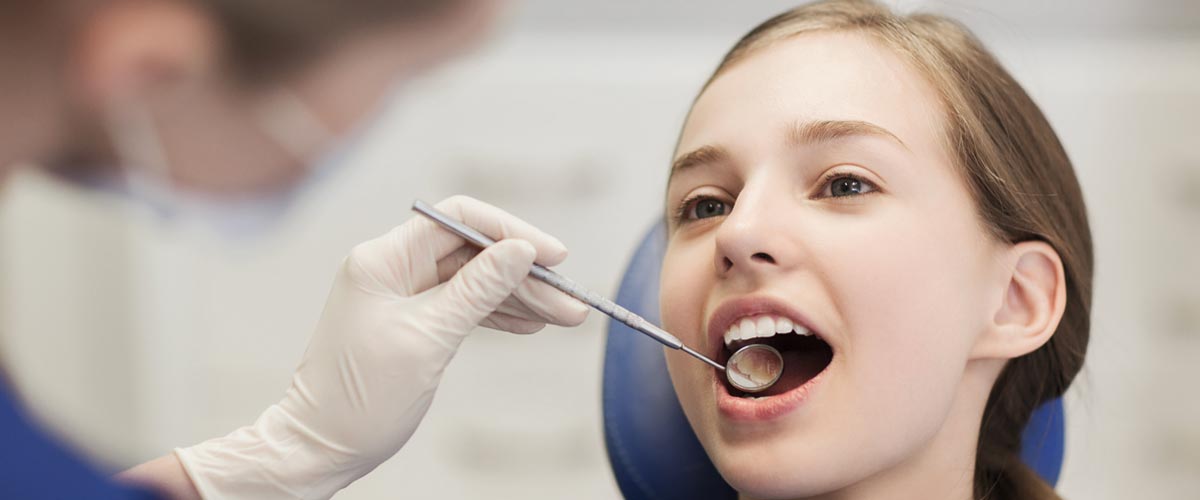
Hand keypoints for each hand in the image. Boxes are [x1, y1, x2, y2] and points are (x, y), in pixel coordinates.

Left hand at [174, 196, 588, 498]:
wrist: (319, 447)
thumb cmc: (360, 398)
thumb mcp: (428, 340)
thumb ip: (478, 290)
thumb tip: (520, 249)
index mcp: (383, 260)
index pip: (459, 220)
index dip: (511, 231)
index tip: (554, 255)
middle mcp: (390, 267)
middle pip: (473, 252)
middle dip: (525, 275)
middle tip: (571, 301)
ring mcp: (400, 293)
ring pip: (473, 281)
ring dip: (520, 297)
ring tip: (565, 316)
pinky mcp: (409, 320)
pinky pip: (462, 305)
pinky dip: (497, 314)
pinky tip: (531, 324)